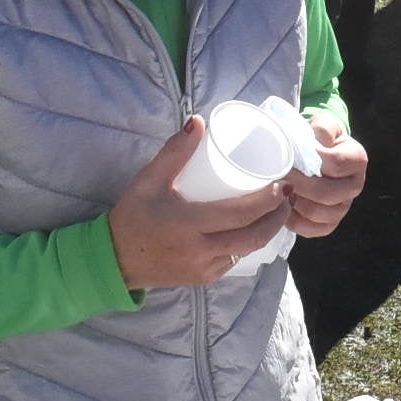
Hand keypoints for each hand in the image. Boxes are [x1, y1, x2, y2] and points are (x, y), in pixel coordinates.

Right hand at [107, 116, 292, 289]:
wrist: (113, 260)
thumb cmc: (133, 217)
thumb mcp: (149, 181)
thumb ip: (174, 151)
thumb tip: (198, 121)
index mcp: (188, 225)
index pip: (241, 215)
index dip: (268, 201)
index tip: (282, 184)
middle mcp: (200, 251)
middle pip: (253, 236)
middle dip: (277, 217)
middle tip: (287, 196)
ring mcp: (203, 269)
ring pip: (246, 251)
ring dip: (267, 232)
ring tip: (277, 210)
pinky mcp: (202, 280)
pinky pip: (234, 261)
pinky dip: (247, 245)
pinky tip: (255, 230)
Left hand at [280, 114, 367, 239]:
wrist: (314, 155)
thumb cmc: (317, 139)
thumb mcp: (322, 124)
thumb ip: (323, 126)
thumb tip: (319, 138)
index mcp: (357, 160)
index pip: (336, 164)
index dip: (313, 161)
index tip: (291, 155)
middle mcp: (355, 186)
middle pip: (326, 193)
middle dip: (298, 184)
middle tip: (279, 175)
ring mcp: (343, 207)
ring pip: (316, 213)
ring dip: (294, 202)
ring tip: (279, 189)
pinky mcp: (329, 224)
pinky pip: (310, 229)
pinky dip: (293, 220)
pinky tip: (283, 205)